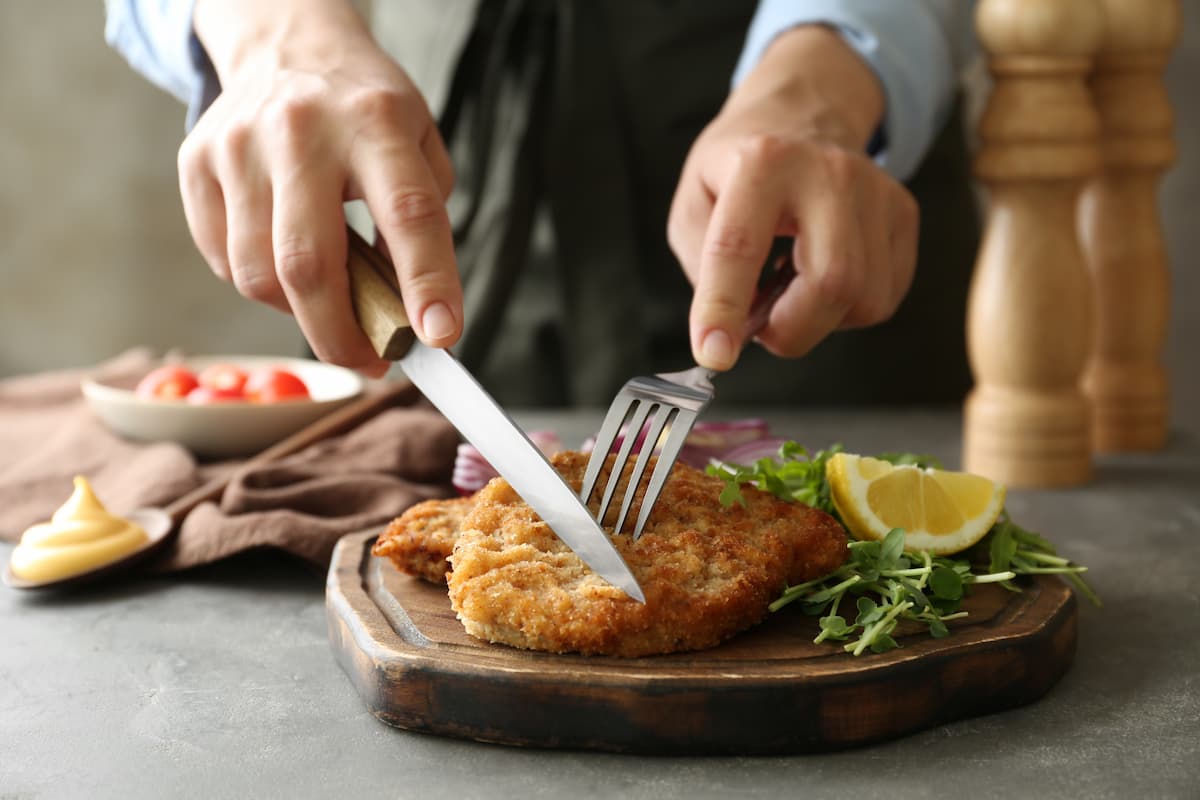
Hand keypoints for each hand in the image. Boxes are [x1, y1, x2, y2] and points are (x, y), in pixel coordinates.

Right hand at [181, 0, 460, 376]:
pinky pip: (224, 261)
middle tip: (369, 360)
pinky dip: (260, 285)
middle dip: (341, 335)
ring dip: (300, 314)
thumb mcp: (419, 146)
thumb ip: (423, 226)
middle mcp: (301, 130)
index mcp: (375, 121)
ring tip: (329, 304)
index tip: (440, 337)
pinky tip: (285, 264)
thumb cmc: (365, 111)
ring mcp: (239, 146)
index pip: (406, 213)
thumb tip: (415, 315)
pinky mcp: (197, 163)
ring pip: (258, 274)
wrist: (287, 45)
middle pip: (308, 264)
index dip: (426, 283)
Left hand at [668, 26, 918, 370]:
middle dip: (792, 330)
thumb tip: (732, 331)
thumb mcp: (695, 203)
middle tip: (762, 328)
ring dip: (817, 320)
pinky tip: (821, 277)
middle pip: (832, 282)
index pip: (739, 246)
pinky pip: (883, 297)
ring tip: (790, 289)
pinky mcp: (904, 214)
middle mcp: (829, 173)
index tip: (714, 354)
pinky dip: (846, 309)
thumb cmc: (739, 171)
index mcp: (762, 163)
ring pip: (863, 300)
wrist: (804, 115)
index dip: (723, 307)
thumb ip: (704, 268)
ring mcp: (877, 191)